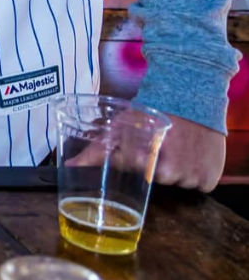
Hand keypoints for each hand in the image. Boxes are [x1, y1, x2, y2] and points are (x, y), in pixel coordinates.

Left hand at [65, 107, 225, 192]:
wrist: (191, 94)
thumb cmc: (152, 109)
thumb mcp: (121, 126)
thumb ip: (96, 149)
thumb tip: (69, 166)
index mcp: (144, 163)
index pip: (132, 174)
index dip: (132, 157)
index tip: (139, 144)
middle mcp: (170, 175)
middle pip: (154, 181)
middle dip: (154, 164)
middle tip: (159, 144)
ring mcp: (192, 178)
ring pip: (178, 184)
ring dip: (176, 169)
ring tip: (176, 146)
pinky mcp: (210, 179)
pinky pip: (199, 185)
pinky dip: (196, 173)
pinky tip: (191, 154)